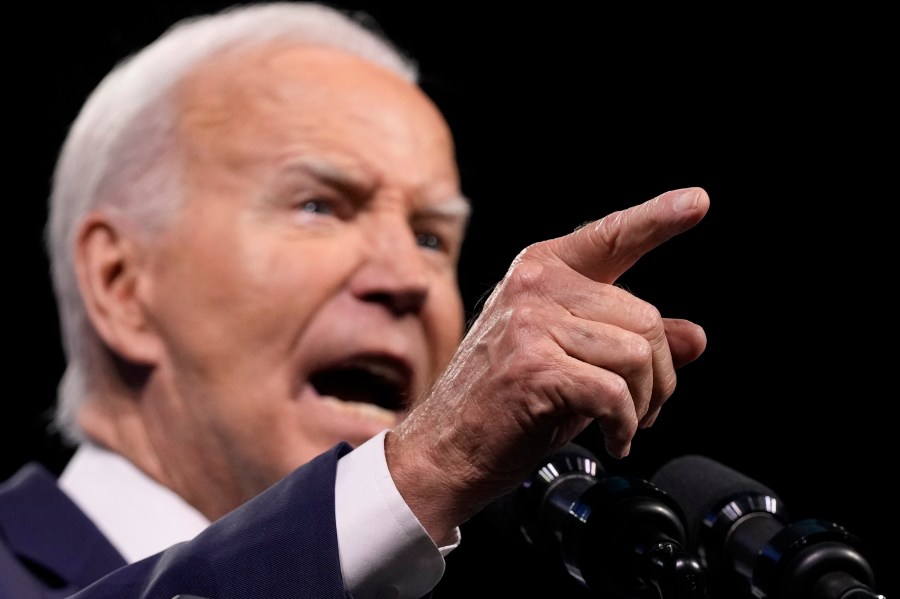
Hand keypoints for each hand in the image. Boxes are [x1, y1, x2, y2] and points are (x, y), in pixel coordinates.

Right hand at [386, 187, 709, 542]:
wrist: (446, 447)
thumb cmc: (505, 402)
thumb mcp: (574, 359)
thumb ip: (629, 339)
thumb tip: (694, 338)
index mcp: (541, 270)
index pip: (610, 238)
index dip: (658, 220)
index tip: (697, 202)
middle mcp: (535, 286)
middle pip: (645, 317)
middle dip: (659, 374)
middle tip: (646, 407)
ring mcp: (530, 323)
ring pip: (636, 355)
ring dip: (644, 403)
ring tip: (623, 425)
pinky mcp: (534, 367)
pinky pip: (614, 394)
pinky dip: (624, 426)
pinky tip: (612, 440)